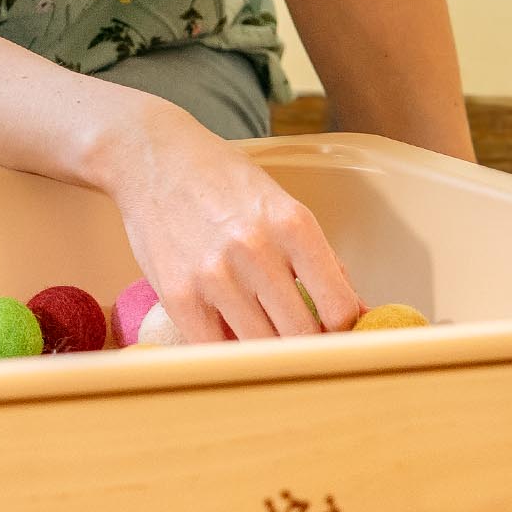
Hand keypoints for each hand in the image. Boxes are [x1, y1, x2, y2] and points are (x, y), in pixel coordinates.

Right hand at [115, 112, 361, 342]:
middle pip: (303, 335)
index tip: (338, 335)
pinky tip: (233, 337)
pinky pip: (215, 350)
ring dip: (269, 352)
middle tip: (305, 342)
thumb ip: (320, 260)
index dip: (345, 331)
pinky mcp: (178, 297)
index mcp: (294, 226)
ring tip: (267, 337)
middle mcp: (256, 251)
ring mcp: (215, 277)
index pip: (339, 306)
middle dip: (309, 345)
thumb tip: (358, 312)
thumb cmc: (224, 183)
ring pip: (261, 349)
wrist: (153, 159)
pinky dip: (230, 353)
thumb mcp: (283, 208)